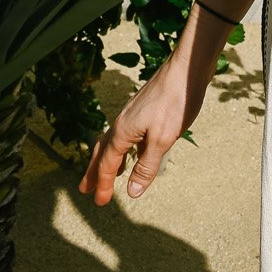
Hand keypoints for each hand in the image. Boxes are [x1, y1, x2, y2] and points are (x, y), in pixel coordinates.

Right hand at [77, 48, 209, 205]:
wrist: (187, 67)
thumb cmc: (176, 102)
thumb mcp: (162, 140)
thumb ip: (146, 167)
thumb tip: (131, 193)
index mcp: (123, 131)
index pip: (107, 164)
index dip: (103, 184)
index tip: (99, 203)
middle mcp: (123, 122)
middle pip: (102, 151)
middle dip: (94, 171)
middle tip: (85, 189)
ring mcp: (133, 113)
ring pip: (112, 141)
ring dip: (106, 159)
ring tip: (105, 174)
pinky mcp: (144, 108)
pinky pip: (125, 134)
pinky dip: (122, 148)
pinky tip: (132, 151)